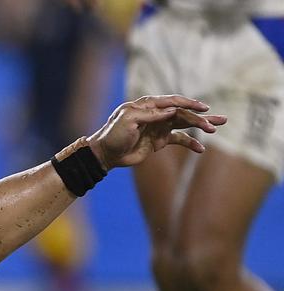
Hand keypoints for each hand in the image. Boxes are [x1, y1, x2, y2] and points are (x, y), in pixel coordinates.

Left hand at [88, 95, 226, 168]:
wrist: (106, 154)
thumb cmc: (114, 135)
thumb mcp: (129, 120)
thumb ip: (151, 115)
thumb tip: (172, 110)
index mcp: (148, 105)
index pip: (173, 102)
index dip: (189, 104)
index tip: (203, 108)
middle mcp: (156, 114)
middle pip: (183, 113)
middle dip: (201, 117)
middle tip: (219, 122)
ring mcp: (160, 127)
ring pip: (185, 124)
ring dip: (201, 126)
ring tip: (216, 128)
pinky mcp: (160, 141)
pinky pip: (179, 139)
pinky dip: (190, 143)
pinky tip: (201, 148)